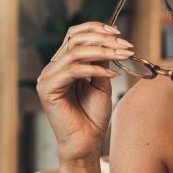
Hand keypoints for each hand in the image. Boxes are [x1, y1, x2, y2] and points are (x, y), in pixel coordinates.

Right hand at [35, 23, 133, 163]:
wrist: (87, 143)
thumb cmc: (93, 117)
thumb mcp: (102, 82)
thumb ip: (101, 61)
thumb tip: (111, 40)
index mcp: (64, 65)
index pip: (74, 35)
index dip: (96, 29)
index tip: (119, 34)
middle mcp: (53, 68)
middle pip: (74, 39)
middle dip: (103, 39)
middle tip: (125, 46)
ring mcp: (48, 78)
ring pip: (75, 52)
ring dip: (103, 51)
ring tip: (122, 56)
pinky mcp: (47, 89)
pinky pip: (73, 70)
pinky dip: (94, 69)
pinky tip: (111, 74)